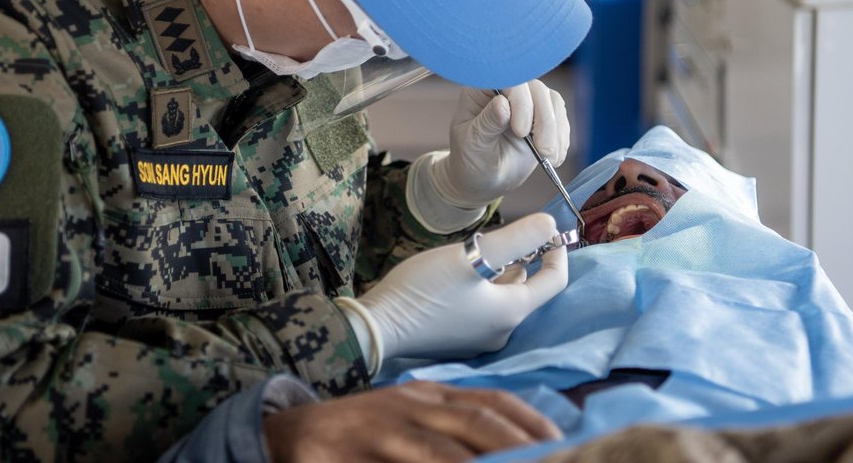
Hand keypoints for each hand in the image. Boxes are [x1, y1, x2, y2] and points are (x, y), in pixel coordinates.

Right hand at [263, 381, 561, 462]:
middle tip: (553, 459)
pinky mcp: (356, 451)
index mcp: (430, 395)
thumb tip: (509, 450)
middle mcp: (412, 404)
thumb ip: (450, 434)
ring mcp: (384, 427)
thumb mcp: (409, 424)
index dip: (528, 420)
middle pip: (476, 421)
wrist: (289, 434)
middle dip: (518, 442)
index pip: (491, 400)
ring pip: (441, 450)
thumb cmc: (361, 436)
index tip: (562, 441)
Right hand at [344, 213, 566, 361]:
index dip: (557, 252)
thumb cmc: (425, 290)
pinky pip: (485, 308)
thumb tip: (550, 223)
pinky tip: (465, 273)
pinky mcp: (460, 339)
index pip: (554, 282)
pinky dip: (486, 287)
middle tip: (508, 233)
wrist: (378, 327)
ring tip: (485, 249)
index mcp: (512, 312)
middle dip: (525, 259)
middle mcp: (502, 331)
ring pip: (505, 298)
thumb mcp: (472, 254)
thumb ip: (515, 238)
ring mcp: (480, 339)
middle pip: (528, 290)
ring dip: (503, 272)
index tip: (547, 228)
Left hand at [433, 82, 569, 209]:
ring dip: (555, 130)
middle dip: (544, 120)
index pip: (509, 80)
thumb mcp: (473, 144)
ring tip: (549, 157)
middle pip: (536, 89)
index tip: (521, 131)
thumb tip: (503, 104)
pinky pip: (560, 117)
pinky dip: (561, 137)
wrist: (484, 178)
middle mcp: (506, 89)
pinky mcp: (543, 115)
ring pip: (552, 101)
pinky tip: (555, 157)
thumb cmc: (471, 159)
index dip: (520, 102)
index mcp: (482, 89)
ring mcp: (527, 101)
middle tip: (543, 151)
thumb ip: (487, 124)